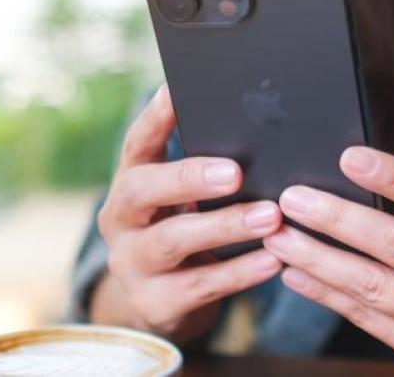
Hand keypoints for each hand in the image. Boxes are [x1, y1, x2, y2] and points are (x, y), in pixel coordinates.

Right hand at [95, 85, 282, 339]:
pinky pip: (199, 287)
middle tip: (235, 172)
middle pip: (142, 190)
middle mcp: (121, 219)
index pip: (138, 143)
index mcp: (132, 182)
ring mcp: (132, 263)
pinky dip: (239, 273)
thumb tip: (263, 132)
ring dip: (224, 227)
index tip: (176, 90)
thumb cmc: (187, 232)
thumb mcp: (185, 200)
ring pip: (172, 241)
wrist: (163, 302)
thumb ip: (207, 171)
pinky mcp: (154, 303)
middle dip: (188, 178)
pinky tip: (272, 260)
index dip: (155, 117)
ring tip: (270, 216)